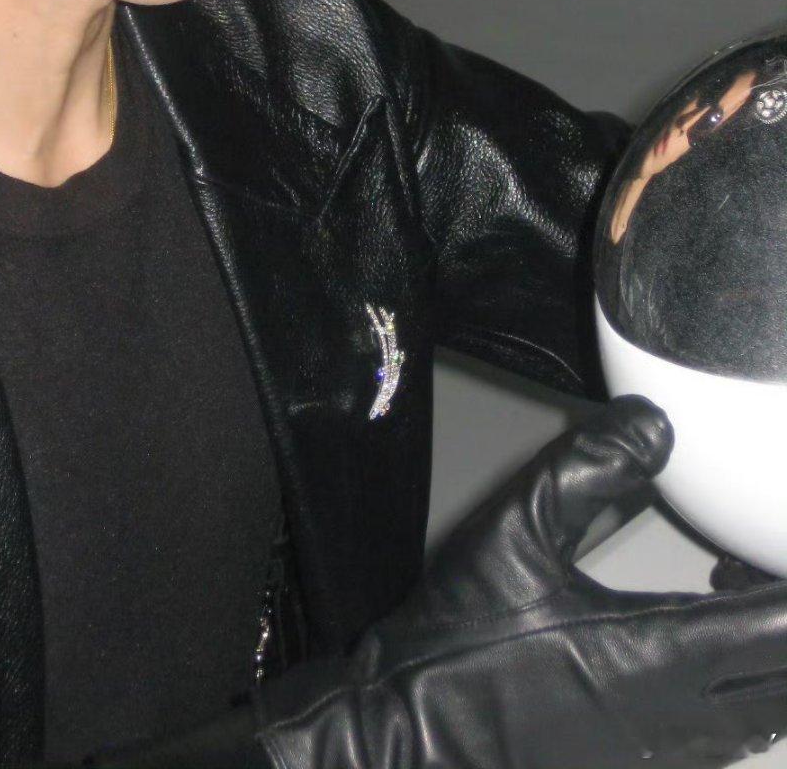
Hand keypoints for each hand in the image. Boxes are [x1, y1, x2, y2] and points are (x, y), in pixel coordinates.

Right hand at [252, 395, 786, 767]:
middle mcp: (681, 716)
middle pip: (786, 682)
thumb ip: (589, 467)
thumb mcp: (516, 529)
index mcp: (661, 657)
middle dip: (786, 623)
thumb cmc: (461, 641)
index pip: (780, 632)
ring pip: (764, 717)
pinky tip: (691, 645)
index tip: (776, 546)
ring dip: (770, 659)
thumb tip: (654, 423)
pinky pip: (727, 736)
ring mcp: (666, 751)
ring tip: (729, 592)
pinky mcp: (643, 766)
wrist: (409, 734)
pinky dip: (739, 688)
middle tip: (757, 563)